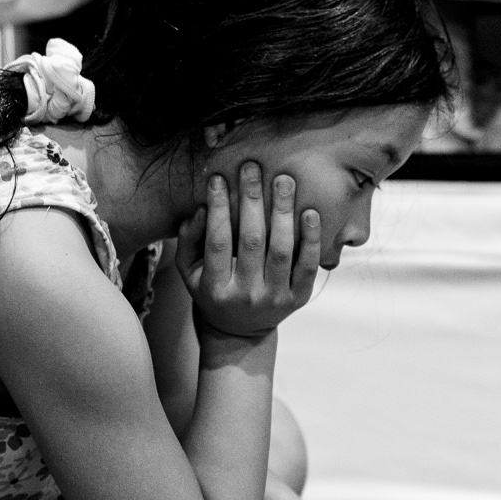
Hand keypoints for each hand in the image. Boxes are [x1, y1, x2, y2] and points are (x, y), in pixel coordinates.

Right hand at [176, 162, 320, 340]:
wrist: (240, 332)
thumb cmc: (212, 291)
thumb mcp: (190, 272)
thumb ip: (189, 241)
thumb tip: (201, 208)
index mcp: (215, 287)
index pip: (217, 241)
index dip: (217, 208)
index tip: (218, 178)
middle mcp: (246, 294)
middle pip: (252, 241)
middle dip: (252, 200)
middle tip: (253, 167)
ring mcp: (275, 297)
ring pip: (281, 250)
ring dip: (283, 212)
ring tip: (284, 180)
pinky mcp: (299, 298)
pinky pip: (308, 266)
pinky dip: (311, 239)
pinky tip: (310, 212)